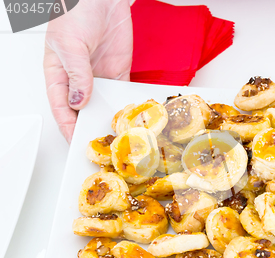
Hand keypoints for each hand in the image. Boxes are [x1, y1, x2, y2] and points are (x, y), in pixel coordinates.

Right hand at [43, 0, 132, 142]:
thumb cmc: (75, 12)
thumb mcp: (69, 44)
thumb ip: (77, 75)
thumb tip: (79, 101)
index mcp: (59, 75)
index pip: (62, 107)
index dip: (68, 126)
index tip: (76, 140)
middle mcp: (79, 79)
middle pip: (84, 110)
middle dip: (91, 126)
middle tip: (102, 143)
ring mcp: (100, 76)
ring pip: (104, 104)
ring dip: (111, 117)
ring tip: (120, 134)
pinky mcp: (118, 71)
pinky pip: (122, 92)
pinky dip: (127, 104)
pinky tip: (132, 115)